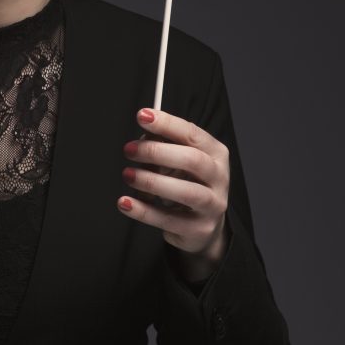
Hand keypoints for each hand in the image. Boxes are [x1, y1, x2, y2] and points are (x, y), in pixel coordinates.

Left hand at [117, 107, 229, 270]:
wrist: (203, 226)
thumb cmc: (187, 182)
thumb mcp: (179, 160)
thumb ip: (163, 144)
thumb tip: (144, 133)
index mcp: (215, 153)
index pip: (192, 134)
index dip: (167, 124)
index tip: (142, 115)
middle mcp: (219, 177)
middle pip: (193, 160)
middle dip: (157, 152)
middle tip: (129, 149)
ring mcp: (212, 205)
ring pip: (186, 192)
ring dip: (152, 182)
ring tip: (128, 175)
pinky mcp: (199, 229)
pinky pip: (169, 220)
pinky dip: (144, 211)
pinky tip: (126, 202)